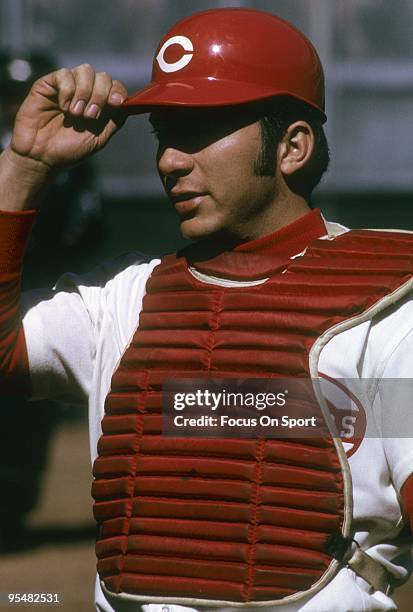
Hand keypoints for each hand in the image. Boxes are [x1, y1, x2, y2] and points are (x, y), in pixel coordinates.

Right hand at [10, 63, 127, 169]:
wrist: (42, 157)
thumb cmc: (69, 150)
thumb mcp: (98, 139)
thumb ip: (114, 121)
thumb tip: (129, 105)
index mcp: (99, 105)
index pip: (114, 86)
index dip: (118, 91)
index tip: (116, 103)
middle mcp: (85, 92)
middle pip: (102, 76)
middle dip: (100, 95)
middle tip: (90, 116)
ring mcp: (67, 86)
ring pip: (85, 71)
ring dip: (85, 92)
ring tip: (76, 114)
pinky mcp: (48, 84)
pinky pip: (64, 75)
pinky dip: (68, 91)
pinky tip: (63, 107)